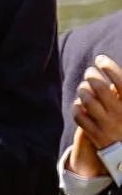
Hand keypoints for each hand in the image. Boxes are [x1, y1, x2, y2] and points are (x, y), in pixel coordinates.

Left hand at [70, 57, 121, 175]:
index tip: (100, 59)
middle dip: (91, 75)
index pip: (120, 80)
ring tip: (84, 88)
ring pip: (86, 100)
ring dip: (82, 90)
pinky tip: (79, 104)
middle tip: (89, 72)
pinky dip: (76, 107)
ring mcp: (106, 124)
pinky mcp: (94, 135)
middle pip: (98, 87)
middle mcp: (119, 113)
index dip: (109, 66)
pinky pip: (79, 116)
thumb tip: (111, 70)